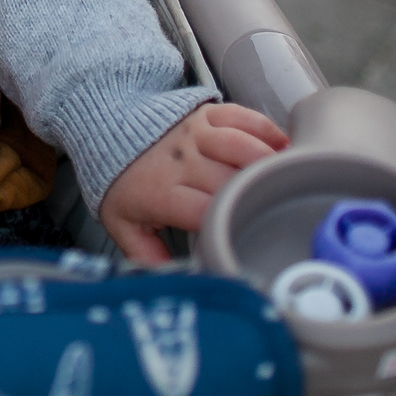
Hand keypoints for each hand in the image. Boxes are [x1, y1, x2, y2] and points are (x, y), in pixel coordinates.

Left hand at [98, 102, 288, 263]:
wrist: (109, 129)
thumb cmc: (125, 181)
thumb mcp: (124, 223)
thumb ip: (146, 256)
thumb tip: (177, 282)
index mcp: (161, 192)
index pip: (206, 211)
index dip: (231, 224)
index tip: (246, 236)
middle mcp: (181, 160)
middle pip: (232, 180)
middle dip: (256, 197)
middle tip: (274, 212)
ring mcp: (196, 133)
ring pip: (244, 146)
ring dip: (270, 164)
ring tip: (286, 182)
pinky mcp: (208, 114)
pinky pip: (245, 118)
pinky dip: (269, 132)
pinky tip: (283, 150)